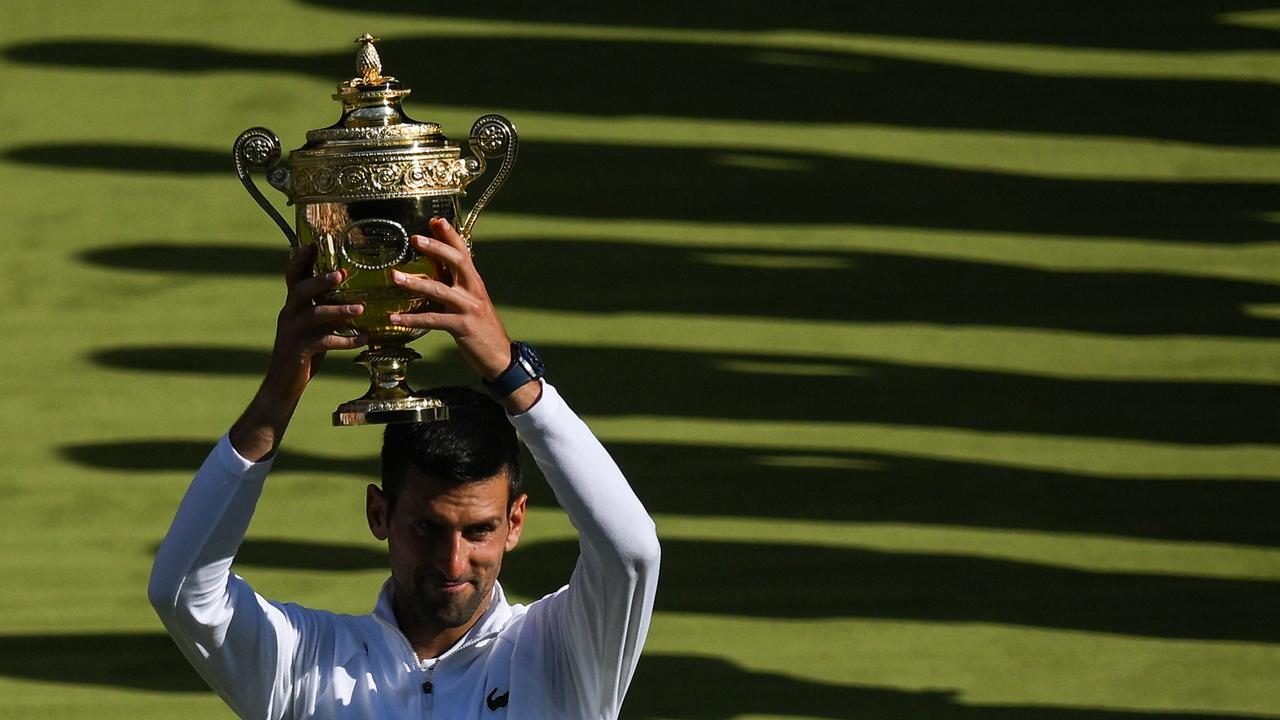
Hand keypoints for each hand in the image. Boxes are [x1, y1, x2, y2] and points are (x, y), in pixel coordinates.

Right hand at [262, 244, 367, 400]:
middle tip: (342, 274)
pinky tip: (363, 339)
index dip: (300, 259)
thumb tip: (355, 297)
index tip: (313, 244)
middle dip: (321, 280)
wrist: (285, 384)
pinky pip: (323, 342)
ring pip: (313, 315)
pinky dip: (345, 339)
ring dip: (339, 309)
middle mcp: (289, 314)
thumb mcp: (315, 327)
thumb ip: (326, 310)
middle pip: (300, 290)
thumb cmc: (306, 352)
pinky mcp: (298, 351)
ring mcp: (291, 332)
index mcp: (293, 305)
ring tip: (361, 307)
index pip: (293, 276)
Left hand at [388, 218, 540, 412]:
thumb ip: (453, 284)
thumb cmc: (481, 328)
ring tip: (395, 277)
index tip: (436, 220)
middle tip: (416, 238)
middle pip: (457, 262)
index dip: (450, 235)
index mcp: (475, 282)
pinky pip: (433, 319)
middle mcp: (474, 291)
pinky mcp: (462, 327)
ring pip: (440, 290)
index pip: (463, 252)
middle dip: (436, 248)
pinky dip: (412, 318)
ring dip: (415, 282)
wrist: (500, 357)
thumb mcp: (470, 302)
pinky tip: (395, 319)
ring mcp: (469, 308)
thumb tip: (431, 268)